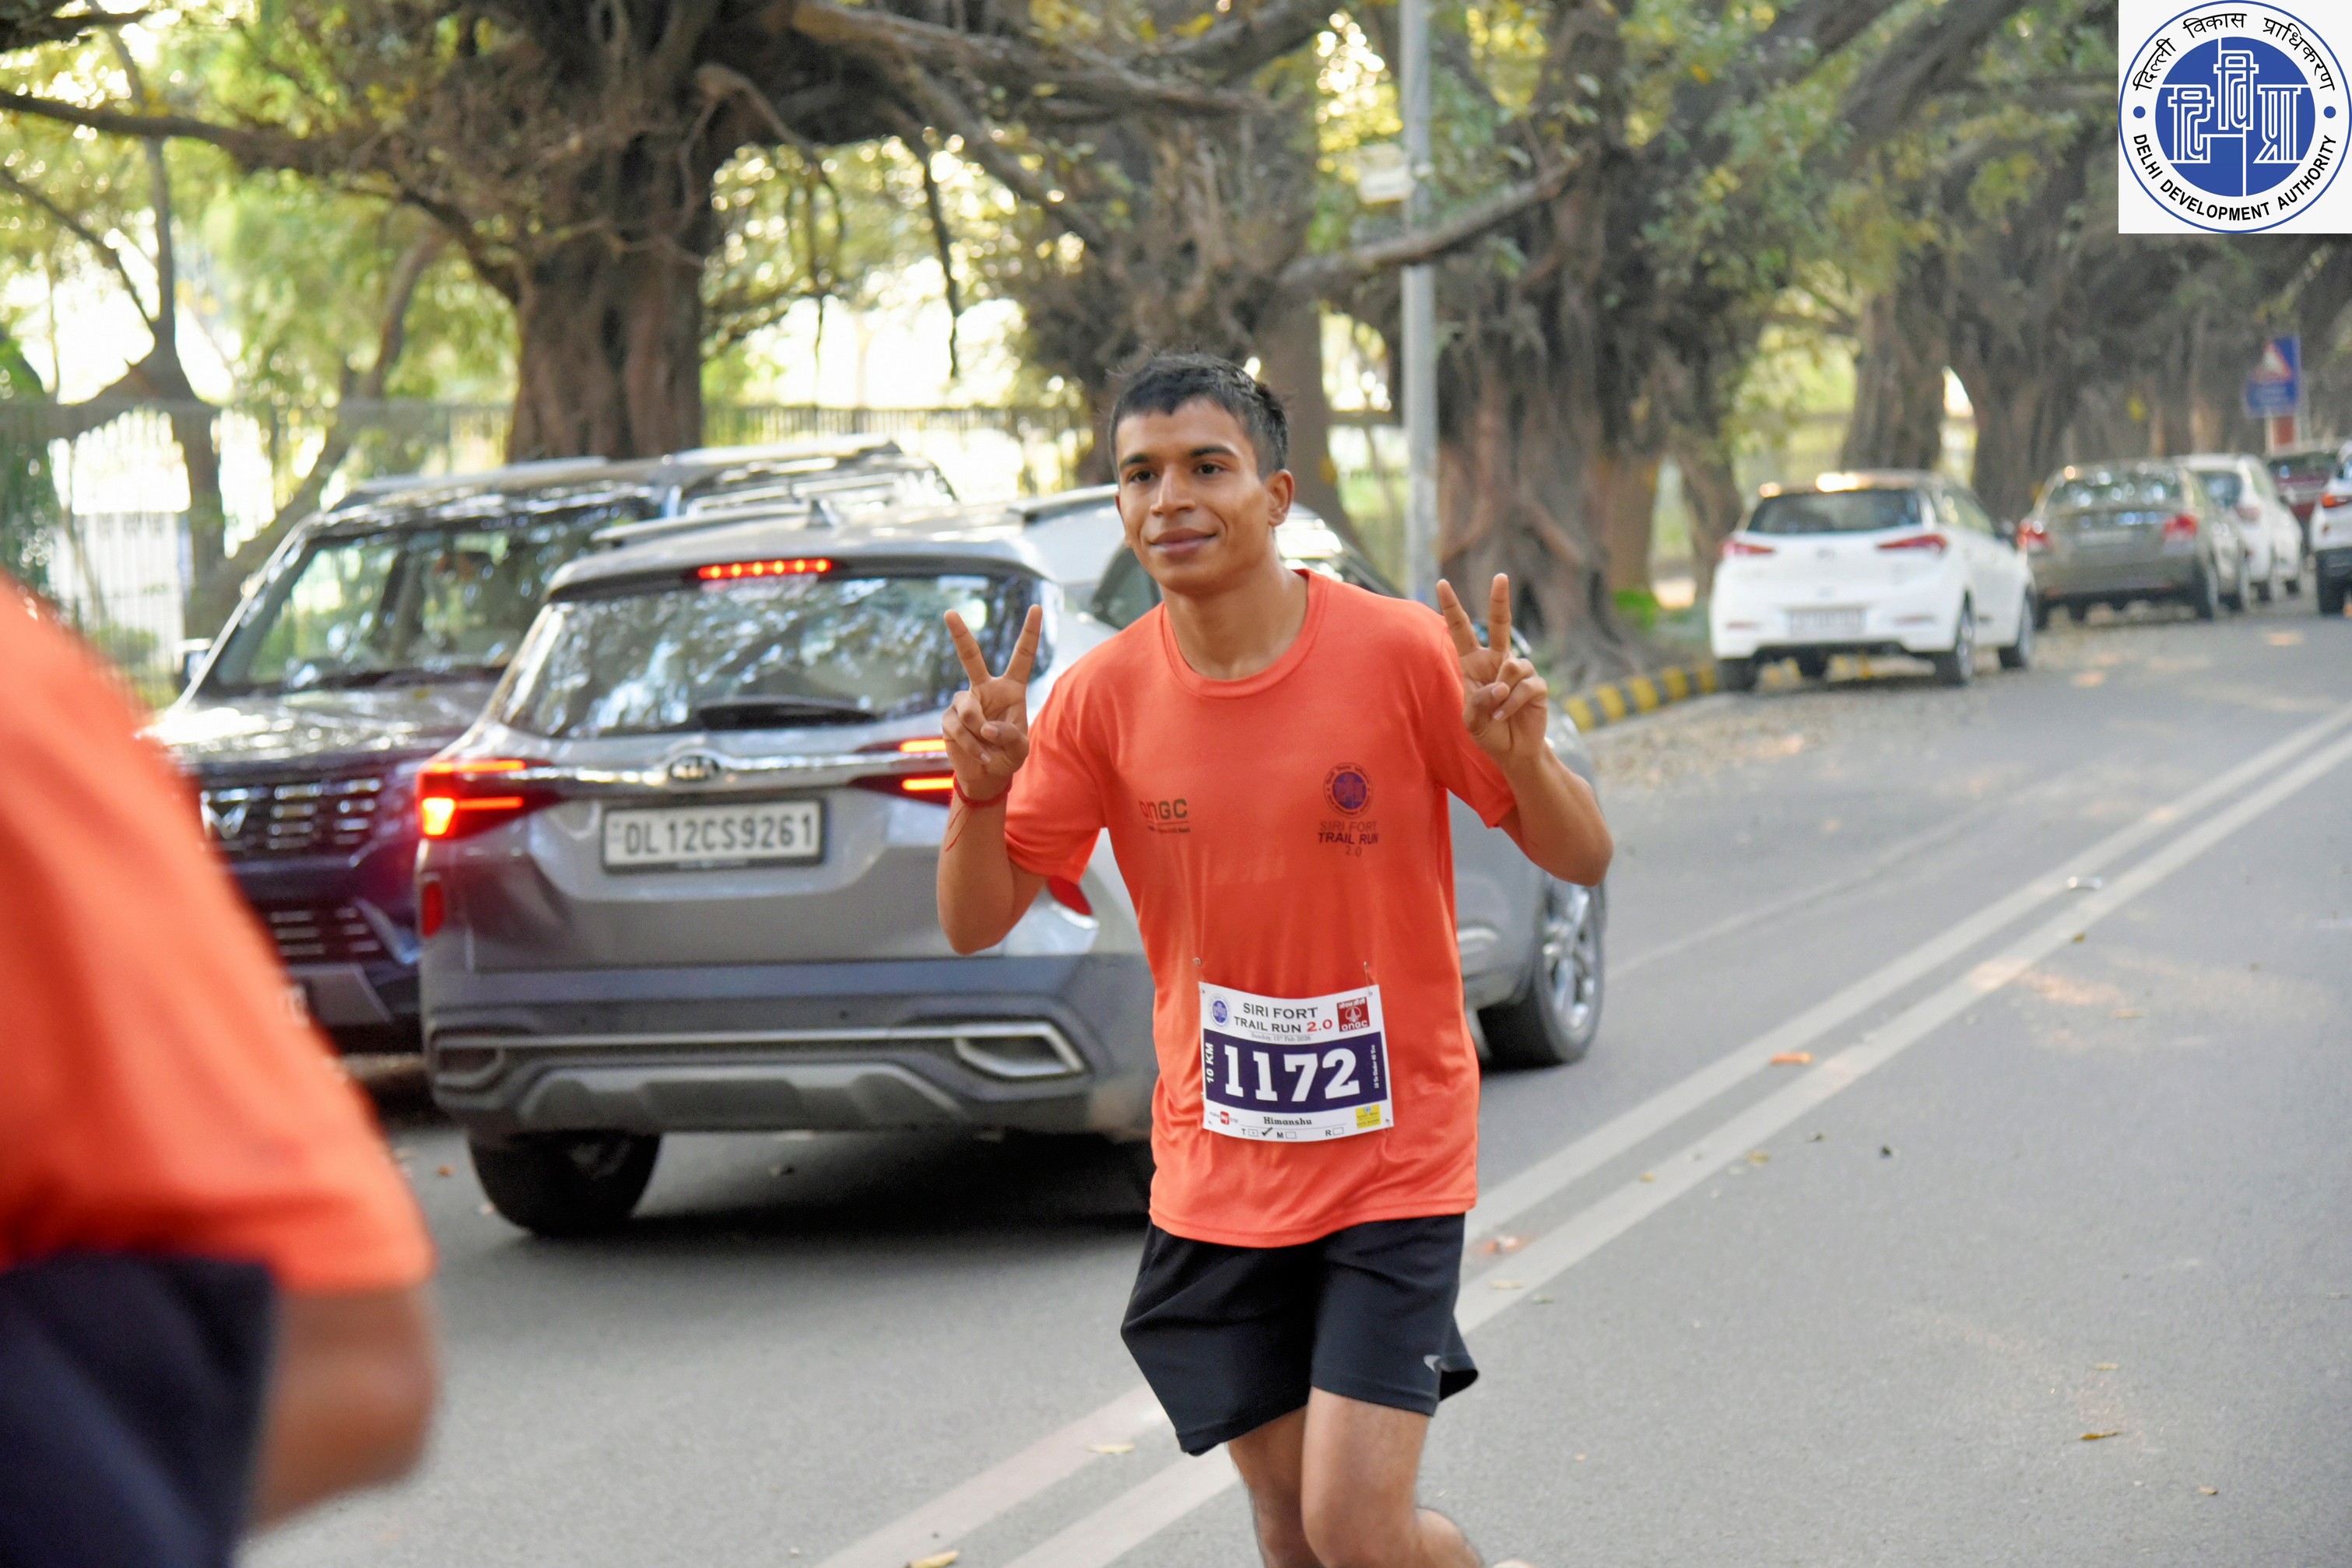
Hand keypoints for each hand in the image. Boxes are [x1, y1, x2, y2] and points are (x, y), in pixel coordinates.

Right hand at [942, 605, 1042, 801]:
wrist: (987, 775)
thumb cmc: (1008, 756)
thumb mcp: (1020, 750)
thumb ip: (1010, 737)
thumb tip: (986, 727)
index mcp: (1011, 689)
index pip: (1023, 656)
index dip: (1030, 632)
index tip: (1037, 607)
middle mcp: (985, 689)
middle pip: (971, 657)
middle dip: (959, 635)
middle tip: (950, 612)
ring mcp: (965, 702)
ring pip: (969, 710)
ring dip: (979, 734)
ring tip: (988, 750)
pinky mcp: (950, 718)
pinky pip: (958, 728)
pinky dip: (971, 745)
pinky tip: (980, 754)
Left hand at [1438, 574, 1549, 767]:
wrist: (1512, 751)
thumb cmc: (1488, 732)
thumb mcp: (1471, 720)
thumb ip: (1479, 701)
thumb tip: (1499, 685)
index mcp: (1474, 664)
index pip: (1462, 630)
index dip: (1452, 608)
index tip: (1442, 583)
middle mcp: (1497, 661)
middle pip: (1500, 624)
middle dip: (1500, 600)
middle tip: (1500, 576)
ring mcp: (1519, 671)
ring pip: (1512, 666)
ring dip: (1502, 693)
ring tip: (1497, 711)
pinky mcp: (1537, 685)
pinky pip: (1525, 686)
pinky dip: (1512, 703)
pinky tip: (1506, 715)